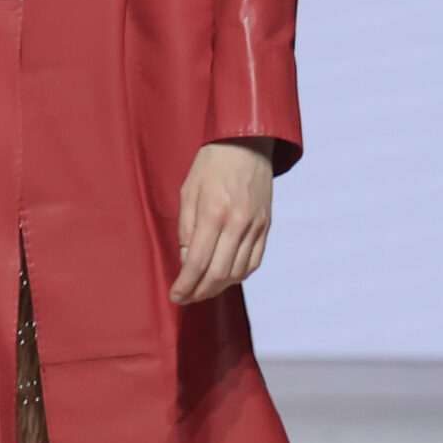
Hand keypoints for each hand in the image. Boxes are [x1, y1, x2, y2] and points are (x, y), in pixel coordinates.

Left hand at [170, 139, 274, 305]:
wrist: (247, 143)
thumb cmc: (211, 164)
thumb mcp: (187, 191)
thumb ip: (186, 228)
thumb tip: (187, 261)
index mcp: (214, 212)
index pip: (197, 262)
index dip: (185, 285)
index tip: (176, 296)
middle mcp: (237, 223)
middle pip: (218, 273)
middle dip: (199, 292)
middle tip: (186, 298)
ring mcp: (255, 226)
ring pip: (238, 272)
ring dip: (218, 288)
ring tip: (202, 291)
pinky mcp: (266, 226)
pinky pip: (253, 262)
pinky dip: (238, 276)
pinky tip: (224, 278)